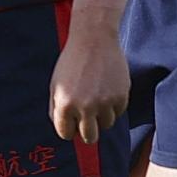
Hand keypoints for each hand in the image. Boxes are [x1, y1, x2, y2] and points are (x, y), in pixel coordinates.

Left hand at [47, 17, 133, 146]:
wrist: (94, 38)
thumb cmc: (73, 62)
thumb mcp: (56, 85)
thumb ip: (57, 110)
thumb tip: (67, 132)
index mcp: (64, 105)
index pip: (66, 134)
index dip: (69, 128)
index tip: (73, 120)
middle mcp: (85, 107)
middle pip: (89, 138)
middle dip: (87, 131)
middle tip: (88, 118)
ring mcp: (105, 102)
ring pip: (106, 125)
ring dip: (102, 116)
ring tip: (98, 96)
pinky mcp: (121, 96)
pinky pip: (118, 113)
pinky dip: (114, 105)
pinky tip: (108, 89)